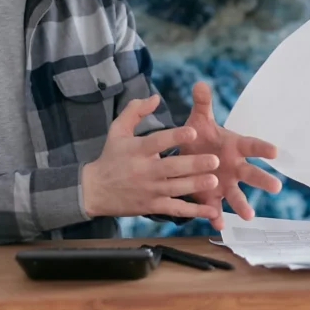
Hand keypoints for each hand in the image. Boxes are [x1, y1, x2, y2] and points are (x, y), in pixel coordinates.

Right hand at [81, 94, 224, 222]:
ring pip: (176, 189)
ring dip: (196, 185)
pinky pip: (175, 209)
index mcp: (136, 150)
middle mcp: (144, 171)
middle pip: (171, 168)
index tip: (193, 131)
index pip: (157, 142)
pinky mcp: (152, 206)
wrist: (94, 190)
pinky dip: (194, 212)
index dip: (175, 137)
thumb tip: (156, 97)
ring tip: (215, 180)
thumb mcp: (117, 130)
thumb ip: (135, 110)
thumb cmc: (110, 157)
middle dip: (194, 164)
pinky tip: (211, 211)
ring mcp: (149, 191)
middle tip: (215, 160)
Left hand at [179, 82, 282, 228]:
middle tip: (276, 187)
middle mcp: (234, 167)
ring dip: (242, 205)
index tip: (274, 151)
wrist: (187, 154)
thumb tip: (200, 84)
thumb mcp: (199, 119)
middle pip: (251, 173)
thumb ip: (202, 104)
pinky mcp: (211, 197)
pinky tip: (218, 226)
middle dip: (263, 180)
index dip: (263, 148)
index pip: (252, 146)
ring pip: (236, 196)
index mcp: (234, 146)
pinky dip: (216, 218)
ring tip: (248, 216)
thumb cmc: (200, 136)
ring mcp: (224, 183)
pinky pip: (215, 209)